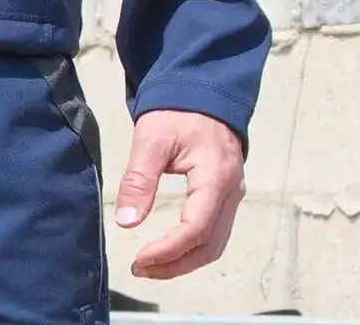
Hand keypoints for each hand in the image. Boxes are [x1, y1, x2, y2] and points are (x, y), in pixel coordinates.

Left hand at [115, 108, 244, 280]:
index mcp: (215, 177)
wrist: (201, 91)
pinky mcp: (227, 196)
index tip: (139, 259)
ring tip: (150, 264)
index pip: (196, 229)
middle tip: (140, 268)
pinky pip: (215, 233)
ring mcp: (233, 196)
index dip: (168, 251)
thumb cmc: (176, 111)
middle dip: (174, 264)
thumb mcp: (151, 138)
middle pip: (209, 245)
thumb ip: (139, 179)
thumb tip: (126, 222)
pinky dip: (193, 248)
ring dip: (184, 261)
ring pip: (215, 244)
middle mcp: (231, 192)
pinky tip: (169, 249)